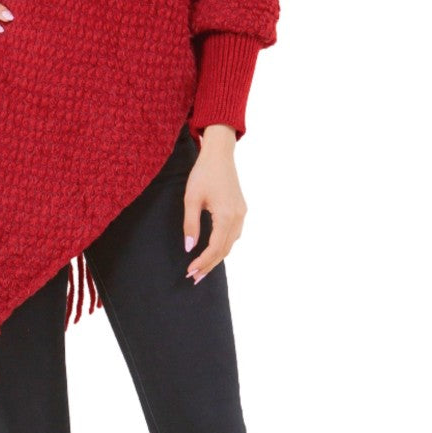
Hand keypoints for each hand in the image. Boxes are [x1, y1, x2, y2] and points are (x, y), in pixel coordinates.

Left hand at [183, 124, 246, 283]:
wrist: (219, 154)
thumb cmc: (203, 173)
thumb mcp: (191, 198)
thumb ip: (190, 224)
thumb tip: (189, 247)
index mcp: (226, 215)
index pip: (215, 247)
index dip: (202, 262)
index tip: (189, 272)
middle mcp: (238, 217)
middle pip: (225, 250)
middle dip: (209, 265)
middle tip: (194, 278)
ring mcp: (242, 213)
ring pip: (231, 243)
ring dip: (216, 257)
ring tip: (201, 268)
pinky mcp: (241, 209)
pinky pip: (234, 234)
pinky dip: (223, 245)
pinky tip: (213, 250)